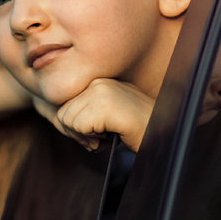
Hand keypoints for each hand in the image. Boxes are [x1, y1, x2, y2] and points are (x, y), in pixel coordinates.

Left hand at [36, 78, 153, 151]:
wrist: (164, 135)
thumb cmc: (136, 130)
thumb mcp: (106, 116)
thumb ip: (83, 113)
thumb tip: (56, 118)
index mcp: (98, 81)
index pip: (65, 106)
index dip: (76, 127)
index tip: (97, 132)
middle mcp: (98, 81)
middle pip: (62, 114)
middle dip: (78, 132)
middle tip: (102, 136)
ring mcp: (101, 90)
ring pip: (67, 121)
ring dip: (86, 136)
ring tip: (109, 133)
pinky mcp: (104, 104)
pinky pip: (78, 127)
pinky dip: (93, 138)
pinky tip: (112, 134)